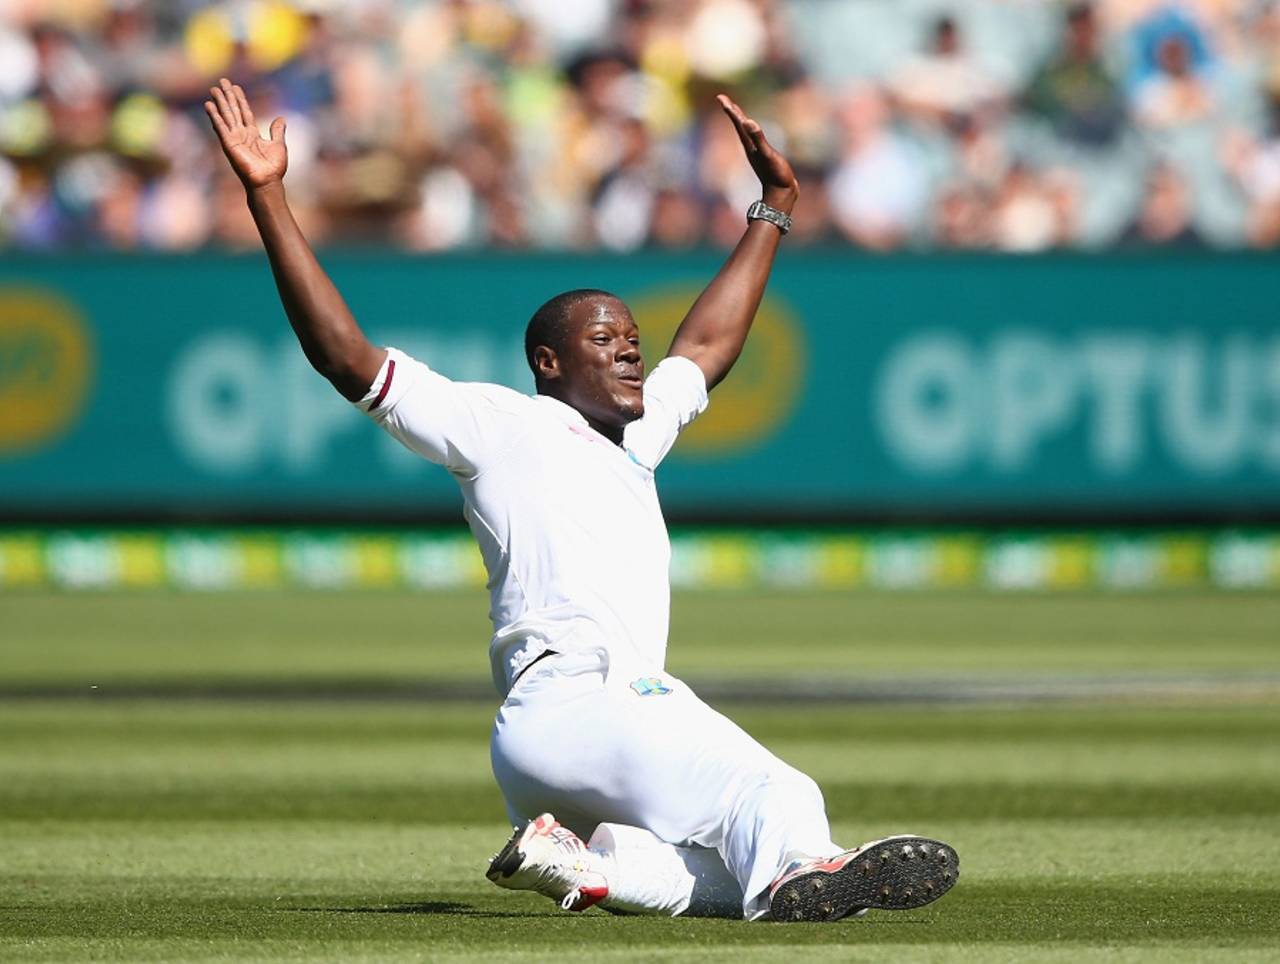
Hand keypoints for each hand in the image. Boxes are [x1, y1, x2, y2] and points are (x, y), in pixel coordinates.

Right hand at [204, 78, 286, 189]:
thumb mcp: (279, 145)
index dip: (240, 99)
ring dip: (220, 102)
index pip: (244, 111)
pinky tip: (209, 105)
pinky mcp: (229, 144)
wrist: (268, 182)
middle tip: (222, 81)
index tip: (235, 86)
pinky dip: (214, 116)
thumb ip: (278, 131)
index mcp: (252, 133)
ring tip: (214, 89)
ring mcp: (234, 138)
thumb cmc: (274, 167)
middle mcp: (241, 134)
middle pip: (233, 110)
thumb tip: (281, 118)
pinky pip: (220, 127)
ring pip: (226, 115)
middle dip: (228, 95)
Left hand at [717, 94, 798, 212]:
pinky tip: (753, 131)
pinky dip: (752, 131)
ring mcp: (756, 152)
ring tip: (736, 111)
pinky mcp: (763, 156)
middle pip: (739, 125)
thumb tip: (747, 122)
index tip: (721, 97)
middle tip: (723, 98)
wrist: (781, 194)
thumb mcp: (767, 154)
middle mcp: (750, 147)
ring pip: (745, 132)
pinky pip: (754, 139)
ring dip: (740, 120)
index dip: (730, 109)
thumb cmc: (776, 175)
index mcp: (749, 144)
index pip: (738, 123)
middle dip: (732, 111)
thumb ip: (758, 138)